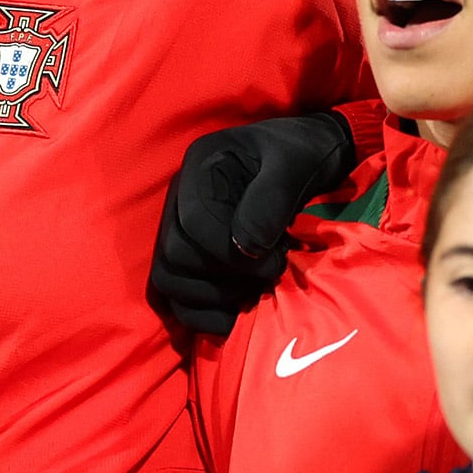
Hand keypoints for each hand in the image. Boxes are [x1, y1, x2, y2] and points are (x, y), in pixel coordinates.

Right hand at [150, 112, 358, 336]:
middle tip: (267, 276)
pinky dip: (203, 315)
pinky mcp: (188, 258)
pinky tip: (237, 313)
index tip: (274, 259)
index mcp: (200, 167)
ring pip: (167, 281)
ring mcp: (177, 230)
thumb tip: (246, 247)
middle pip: (175, 256)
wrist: (305, 158)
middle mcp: (178, 200)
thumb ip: (271, 199)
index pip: (193, 223)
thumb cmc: (302, 156)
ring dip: (211, 298)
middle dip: (224, 277)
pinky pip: (174, 299)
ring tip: (252, 292)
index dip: (230, 253)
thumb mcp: (295, 163)